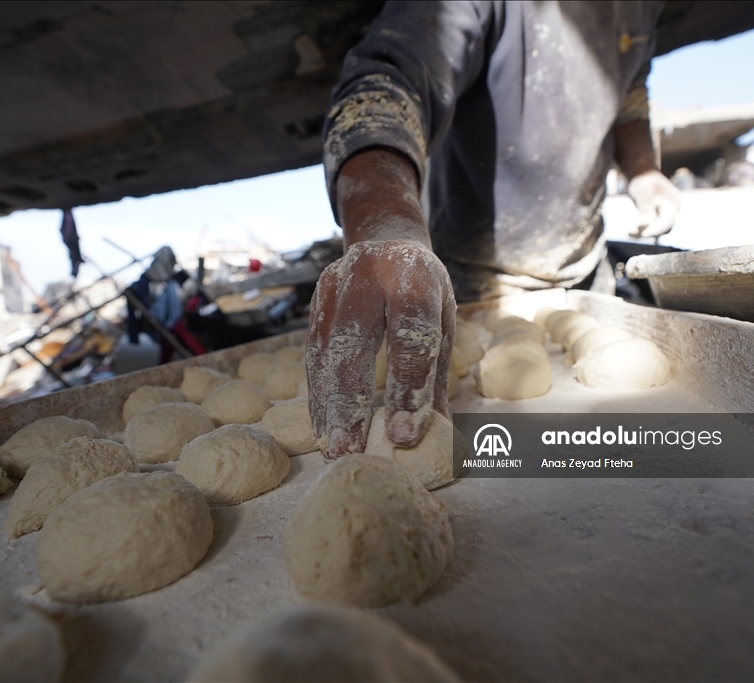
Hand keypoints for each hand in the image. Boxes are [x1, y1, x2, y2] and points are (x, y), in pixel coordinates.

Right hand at [307, 241, 454, 459]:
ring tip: (332, 448)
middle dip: (350, 403)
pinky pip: (311, 353)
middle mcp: (368, 276)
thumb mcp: (443, 322)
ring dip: (326, 405)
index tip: (404, 436)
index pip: (410, 337)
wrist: (386, 241)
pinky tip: (323, 427)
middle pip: (353, 344)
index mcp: (413, 277)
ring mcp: (335, 285)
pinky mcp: (315, 300)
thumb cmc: (423, 291)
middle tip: (350, 451)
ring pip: (324, 351)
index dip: (407, 389)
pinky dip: (317, 394)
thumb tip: (440, 435)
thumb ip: (436, 376)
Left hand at [627, 170, 679, 238]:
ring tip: (630, 232)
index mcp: (674, 203)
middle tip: (632, 234)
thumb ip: (646, 209)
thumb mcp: (643, 194)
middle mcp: (673, 209)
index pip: (667, 221)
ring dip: (645, 231)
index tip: (642, 234)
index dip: (655, 229)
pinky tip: (631, 230)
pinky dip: (643, 227)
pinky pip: (653, 224)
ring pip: (658, 227)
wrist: (641, 171)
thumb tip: (646, 223)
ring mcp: (667, 211)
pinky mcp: (659, 213)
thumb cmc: (643, 181)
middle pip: (664, 226)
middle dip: (649, 231)